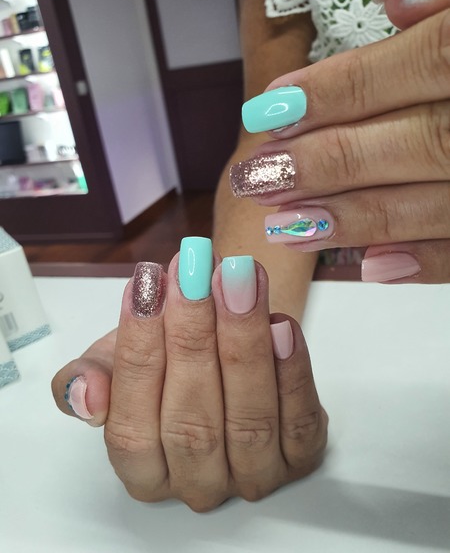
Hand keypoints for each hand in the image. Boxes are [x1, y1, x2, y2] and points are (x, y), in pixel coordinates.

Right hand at [52, 244, 326, 510]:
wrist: (223, 347)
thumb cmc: (165, 359)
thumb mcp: (113, 363)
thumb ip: (88, 379)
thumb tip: (86, 394)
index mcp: (144, 472)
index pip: (132, 427)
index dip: (137, 353)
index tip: (144, 288)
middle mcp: (199, 484)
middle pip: (192, 423)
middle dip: (191, 339)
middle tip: (192, 274)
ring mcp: (254, 475)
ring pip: (248, 419)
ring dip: (243, 342)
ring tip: (236, 279)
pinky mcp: (301, 456)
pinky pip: (298, 420)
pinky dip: (292, 373)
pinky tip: (281, 325)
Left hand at [230, 0, 449, 283]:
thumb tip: (395, 6)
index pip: (407, 68)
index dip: (332, 92)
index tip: (269, 111)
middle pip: (411, 143)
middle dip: (326, 162)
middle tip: (257, 176)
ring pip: (434, 202)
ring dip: (355, 218)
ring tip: (286, 224)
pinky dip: (428, 262)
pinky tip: (370, 268)